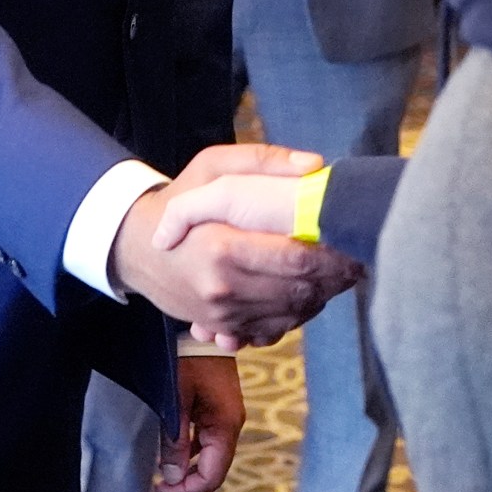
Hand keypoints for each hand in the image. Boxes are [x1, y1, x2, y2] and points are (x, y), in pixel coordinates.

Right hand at [110, 145, 360, 346]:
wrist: (135, 248)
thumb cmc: (179, 199)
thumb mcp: (211, 166)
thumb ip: (263, 161)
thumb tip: (313, 166)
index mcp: (222, 246)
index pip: (293, 258)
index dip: (331, 254)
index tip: (352, 240)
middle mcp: (222, 287)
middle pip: (298, 291)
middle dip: (334, 277)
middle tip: (356, 259)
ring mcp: (221, 314)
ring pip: (291, 315)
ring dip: (320, 296)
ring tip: (339, 274)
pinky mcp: (222, 328)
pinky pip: (273, 330)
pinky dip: (297, 315)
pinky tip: (308, 292)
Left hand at [154, 355, 242, 491]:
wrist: (200, 327)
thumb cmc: (186, 358)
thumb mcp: (175, 399)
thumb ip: (174, 440)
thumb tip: (170, 478)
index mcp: (225, 425)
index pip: (212, 475)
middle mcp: (230, 425)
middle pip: (214, 474)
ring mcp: (225, 419)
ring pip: (211, 462)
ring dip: (188, 479)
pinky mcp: (217, 412)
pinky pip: (207, 446)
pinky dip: (191, 461)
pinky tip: (173, 466)